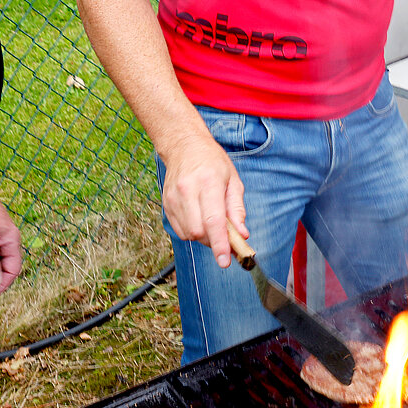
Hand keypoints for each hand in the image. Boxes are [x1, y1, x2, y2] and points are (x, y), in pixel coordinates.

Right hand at [160, 128, 246, 267]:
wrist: (184, 146)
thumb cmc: (213, 163)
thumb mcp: (233, 180)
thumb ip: (237, 209)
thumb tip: (242, 235)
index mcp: (208, 182)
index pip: (213, 221)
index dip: (220, 244)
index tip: (225, 261)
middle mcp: (187, 190)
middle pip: (199, 231)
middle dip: (214, 240)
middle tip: (225, 235)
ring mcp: (173, 198)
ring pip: (188, 233)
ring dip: (203, 236)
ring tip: (211, 220)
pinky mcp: (165, 204)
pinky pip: (180, 230)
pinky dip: (192, 231)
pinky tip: (198, 217)